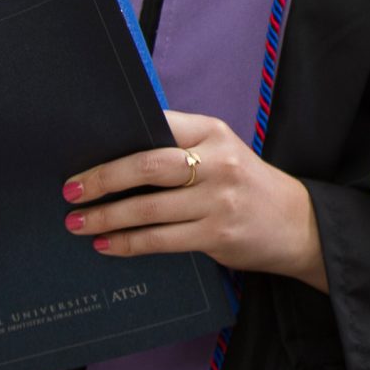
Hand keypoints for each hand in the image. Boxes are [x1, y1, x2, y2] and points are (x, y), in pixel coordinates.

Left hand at [67, 111, 326, 291]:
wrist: (299, 224)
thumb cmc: (246, 187)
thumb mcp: (222, 154)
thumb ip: (180, 149)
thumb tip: (113, 158)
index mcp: (213, 132)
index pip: (157, 125)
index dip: (115, 140)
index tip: (81, 151)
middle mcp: (218, 162)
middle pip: (147, 166)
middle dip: (102, 179)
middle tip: (70, 191)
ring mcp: (219, 200)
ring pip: (148, 208)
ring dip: (106, 217)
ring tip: (78, 222)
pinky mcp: (217, 234)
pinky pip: (160, 240)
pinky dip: (127, 243)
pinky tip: (106, 244)